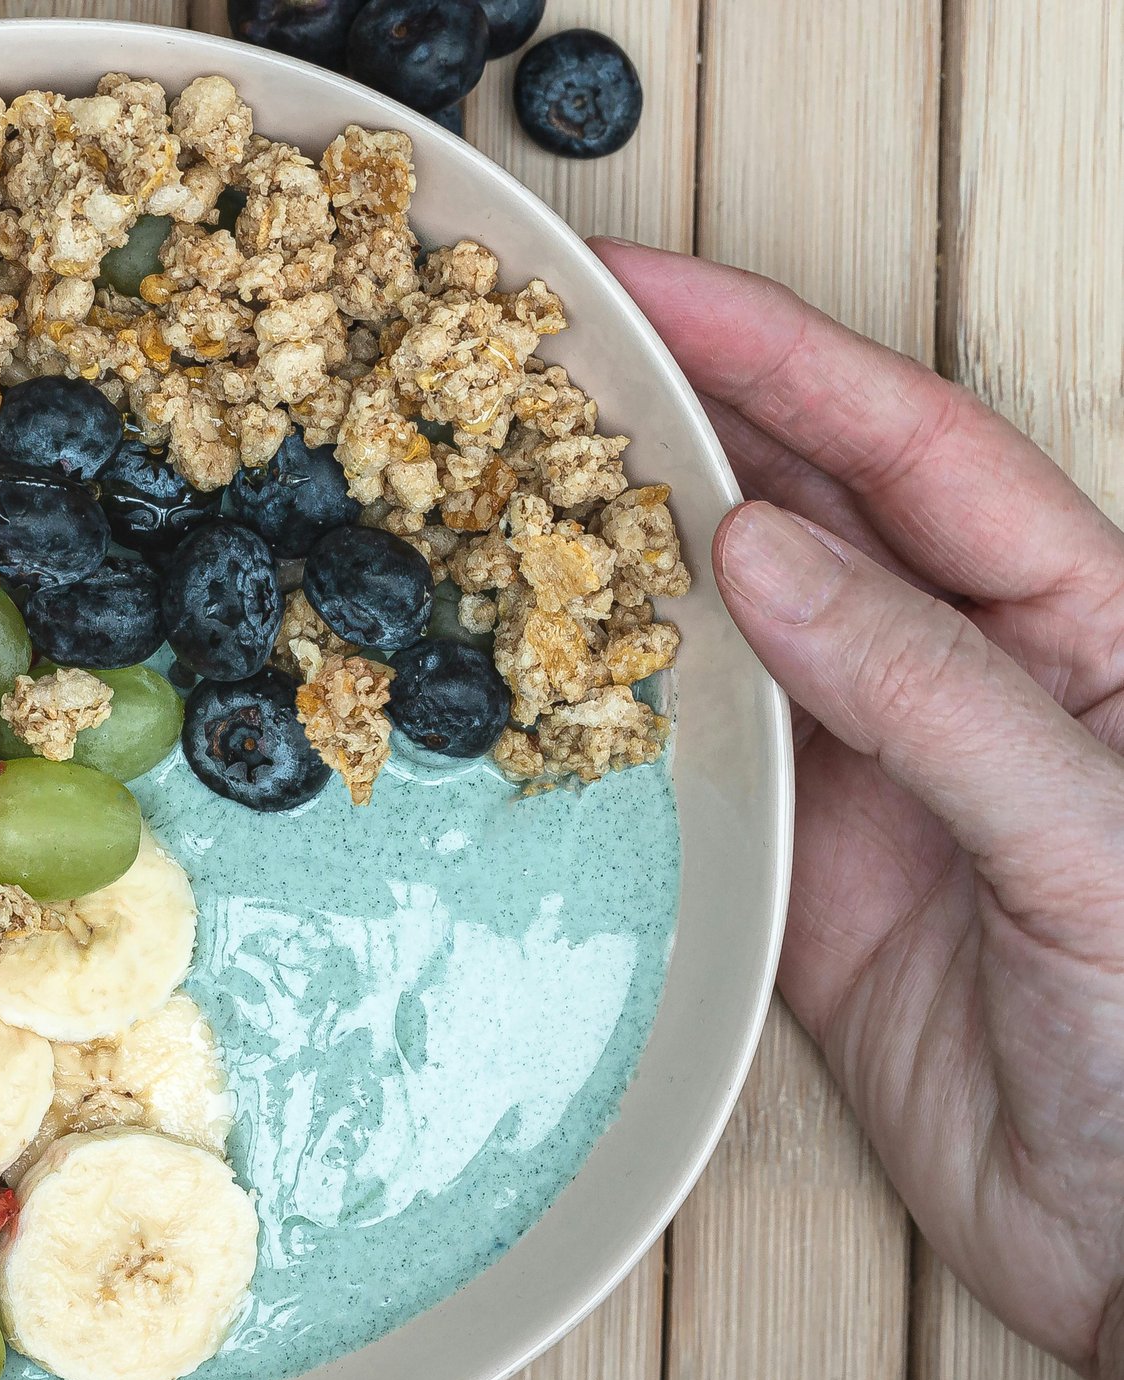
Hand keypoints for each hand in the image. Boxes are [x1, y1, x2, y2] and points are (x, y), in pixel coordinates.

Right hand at [598, 241, 1123, 1379]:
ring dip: (624, 567)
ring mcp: (870, 784)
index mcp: (1079, 627)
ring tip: (507, 496)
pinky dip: (608, 728)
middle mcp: (963, 682)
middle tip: (537, 370)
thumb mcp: (1091, 836)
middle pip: (805, 513)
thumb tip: (764, 551)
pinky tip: (537, 684)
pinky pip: (685, 779)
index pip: (911, 445)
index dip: (778, 353)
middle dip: (679, 427)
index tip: (649, 296)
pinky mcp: (795, 889)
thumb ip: (930, 692)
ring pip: (725, 636)